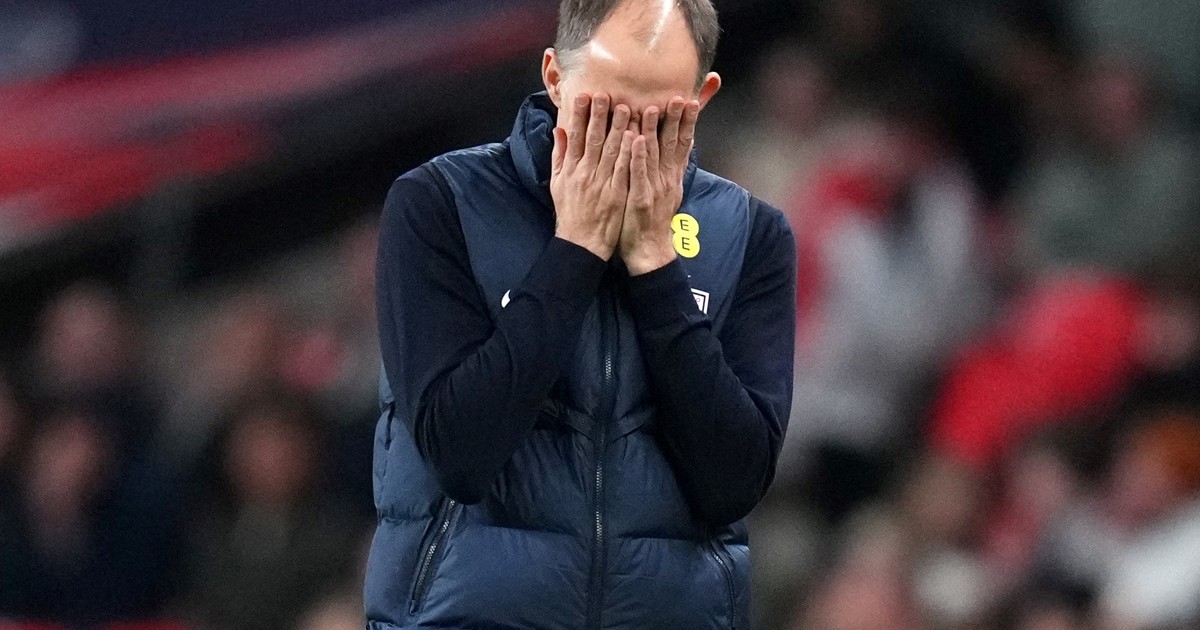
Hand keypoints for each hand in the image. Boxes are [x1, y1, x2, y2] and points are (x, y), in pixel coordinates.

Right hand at [550, 93, 634, 260]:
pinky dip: (628, 152)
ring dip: (618, 128)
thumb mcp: (557, 182)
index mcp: (570, 168)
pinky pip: (623, 169)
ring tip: (626, 107)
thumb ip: (559, 155)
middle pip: (592, 139)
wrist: (581, 242)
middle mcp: (584, 173)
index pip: (574, 136)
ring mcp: (601, 183)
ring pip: (610, 151)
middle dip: (599, 115)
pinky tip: (635, 136)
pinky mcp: (616, 193)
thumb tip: (559, 130)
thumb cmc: (570, 212)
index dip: (579, 115)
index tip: (583, 96)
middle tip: (605, 93)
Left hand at [619, 97, 699, 274]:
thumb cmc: (651, 219)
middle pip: (673, 144)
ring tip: (653, 107)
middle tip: (678, 96)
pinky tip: (636, 139)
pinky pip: (639, 174)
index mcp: (672, 176)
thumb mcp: (665, 191)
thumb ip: (668, 168)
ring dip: (654, 130)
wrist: (649, 252)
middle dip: (676, 119)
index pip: (683, 143)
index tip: (690, 100)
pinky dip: (638, 156)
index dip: (688, 122)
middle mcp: (667, 179)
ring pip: (655, 154)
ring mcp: (655, 188)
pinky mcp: (641, 199)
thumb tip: (676, 147)